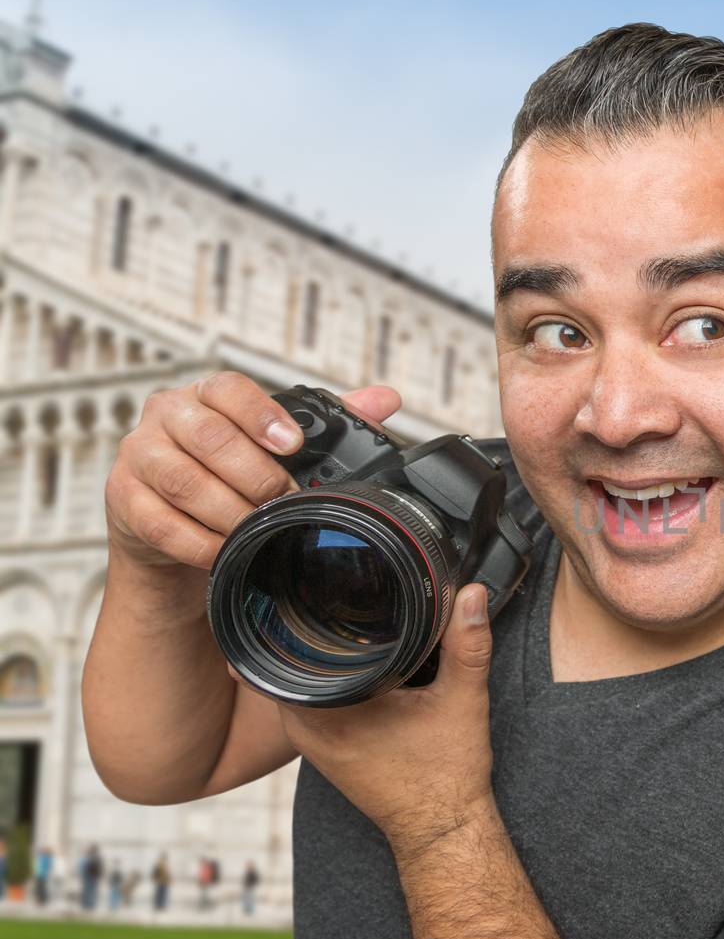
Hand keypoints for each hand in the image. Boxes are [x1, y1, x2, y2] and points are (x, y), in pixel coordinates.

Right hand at [104, 371, 401, 569]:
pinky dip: (202, 542)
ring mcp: (138, 457)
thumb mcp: (273, 445)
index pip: (227, 388)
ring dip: (230, 510)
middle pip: (209, 438)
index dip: (260, 414)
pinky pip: (164, 524)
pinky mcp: (123, 500)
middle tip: (285, 499)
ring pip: (184, 481)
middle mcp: (166, 416)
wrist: (171, 526)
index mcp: (205, 395)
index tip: (292, 443)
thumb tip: (385, 399)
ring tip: (260, 527)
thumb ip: (327, 420)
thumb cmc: (229, 475)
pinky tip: (226, 550)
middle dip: (255, 474)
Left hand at [274, 584, 496, 856]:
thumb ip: (467, 644)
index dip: (296, 610)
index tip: (313, 584)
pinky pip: (312, 697)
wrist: (443, 828)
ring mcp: (311, 739)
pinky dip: (330, 676)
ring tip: (347, 617)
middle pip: (288, 656)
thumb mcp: (463, 701)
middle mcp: (307, 726)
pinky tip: (357, 659)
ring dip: (319, 651)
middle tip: (337, 590)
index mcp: (327, 712)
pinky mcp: (324, 745)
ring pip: (299, 677)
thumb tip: (471, 595)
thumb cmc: (445, 777)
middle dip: (311, 625)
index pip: (285, 647)